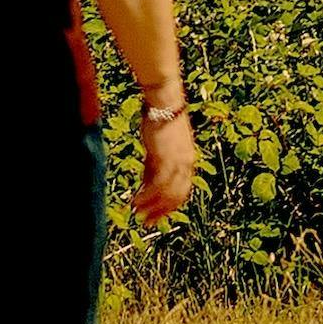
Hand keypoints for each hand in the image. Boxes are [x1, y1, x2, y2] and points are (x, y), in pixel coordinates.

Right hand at [133, 91, 201, 229]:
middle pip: (177, 197)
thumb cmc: (158, 120)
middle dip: (161, 212)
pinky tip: (134, 202)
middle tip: (146, 223)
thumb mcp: (156, 148)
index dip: (169, 206)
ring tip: (138, 215)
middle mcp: (186, 163)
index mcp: (188, 161)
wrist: (163, 101)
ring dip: (151, 207)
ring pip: (167, 194)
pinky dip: (146, 197)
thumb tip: (146, 188)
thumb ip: (153, 168)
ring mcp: (178, 162)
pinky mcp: (166, 158)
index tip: (156, 216)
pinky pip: (157, 185)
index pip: (182, 191)